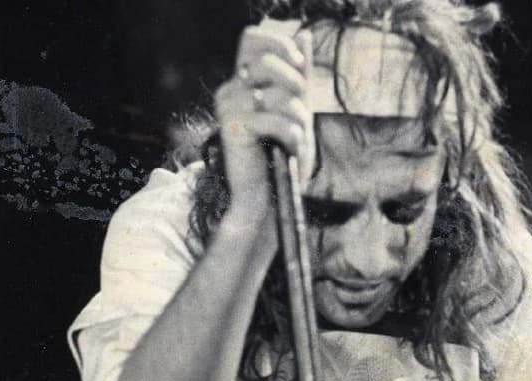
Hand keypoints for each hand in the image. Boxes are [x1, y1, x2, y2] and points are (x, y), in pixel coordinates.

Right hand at [214, 24, 313, 234]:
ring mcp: (228, 108)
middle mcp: (229, 90)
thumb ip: (297, 72)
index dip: (280, 45)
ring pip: (279, 96)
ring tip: (299, 141)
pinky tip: (291, 152)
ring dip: (300, 120)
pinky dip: (293, 137)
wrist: (263, 196)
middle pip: (268, 64)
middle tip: (303, 115)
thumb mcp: (294, 107)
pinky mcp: (233, 129)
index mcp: (240, 82)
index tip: (300, 68)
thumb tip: (303, 34)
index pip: (252, 37)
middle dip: (297, 87)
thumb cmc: (280, 153)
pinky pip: (276, 120)